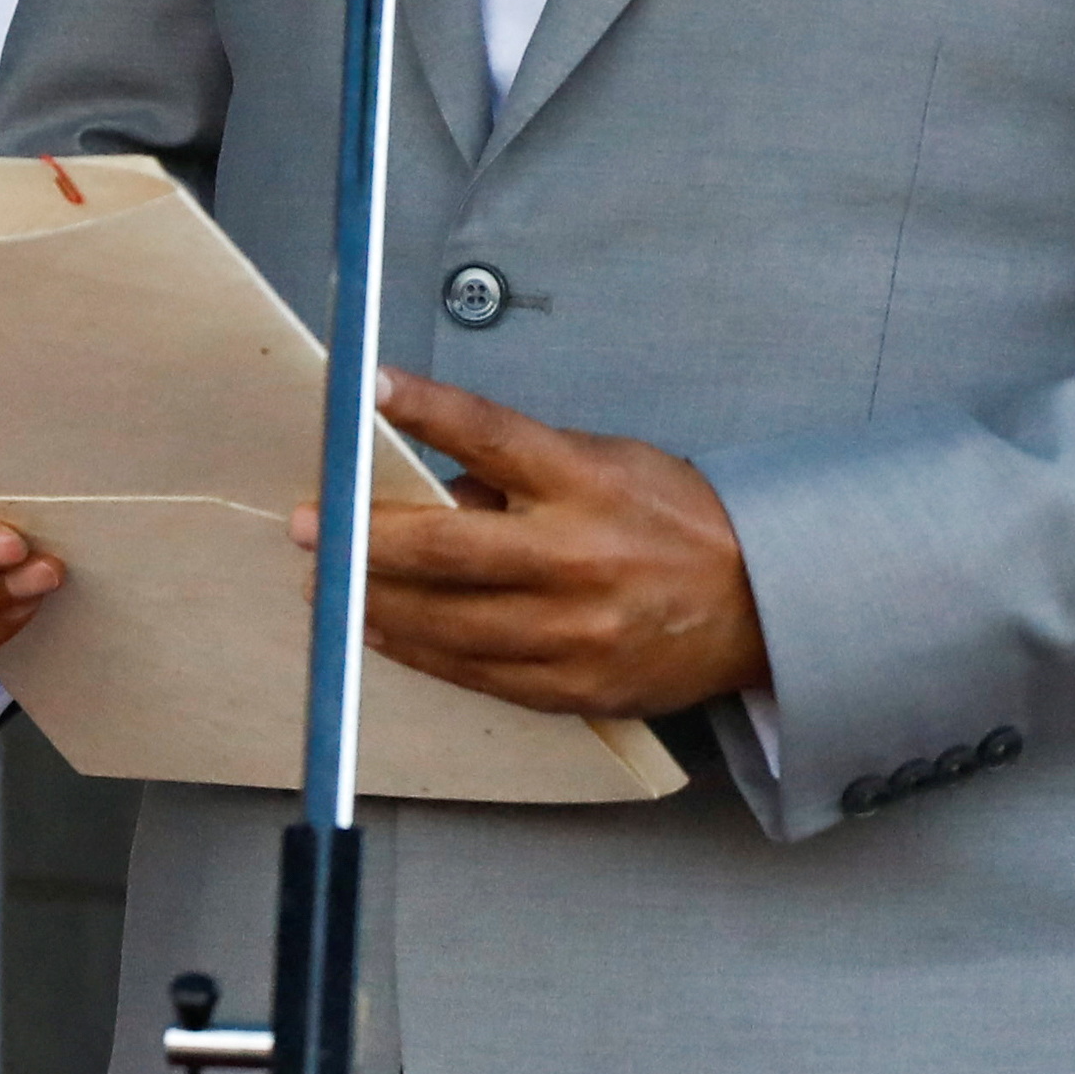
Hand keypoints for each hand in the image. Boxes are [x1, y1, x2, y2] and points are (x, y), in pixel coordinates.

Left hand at [292, 372, 766, 721]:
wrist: (764, 605)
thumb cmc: (674, 522)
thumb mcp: (603, 464)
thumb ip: (517, 473)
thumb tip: (427, 485)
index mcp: (588, 485)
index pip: (493, 434)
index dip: (425, 407)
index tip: (367, 385)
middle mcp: (581, 560)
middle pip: (447, 549)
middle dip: (364, 536)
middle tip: (310, 524)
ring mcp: (577, 633)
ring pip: (447, 622)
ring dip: (373, 600)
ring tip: (327, 582)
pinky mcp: (575, 688)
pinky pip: (475, 672)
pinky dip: (418, 650)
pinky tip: (380, 629)